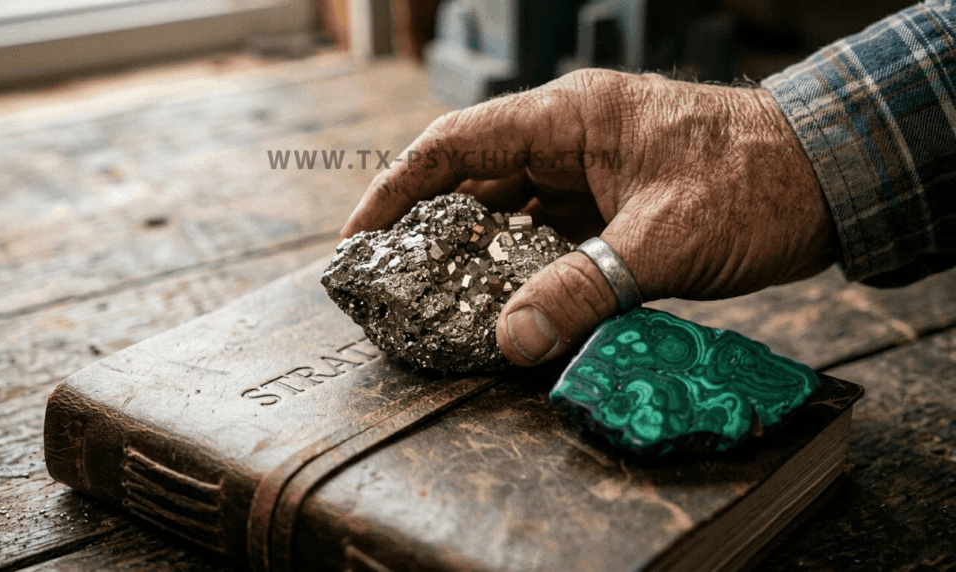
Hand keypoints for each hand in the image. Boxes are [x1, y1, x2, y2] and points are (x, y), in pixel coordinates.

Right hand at [340, 69, 836, 366]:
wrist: (831, 177)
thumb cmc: (756, 183)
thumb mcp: (663, 241)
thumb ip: (585, 288)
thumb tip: (512, 340)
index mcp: (570, 118)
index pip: (457, 144)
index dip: (398, 188)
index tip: (359, 235)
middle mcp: (571, 138)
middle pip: (476, 182)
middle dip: (431, 232)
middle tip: (393, 285)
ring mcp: (591, 171)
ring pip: (512, 213)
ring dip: (481, 257)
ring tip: (441, 306)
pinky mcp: (613, 204)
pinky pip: (550, 234)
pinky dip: (527, 269)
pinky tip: (511, 306)